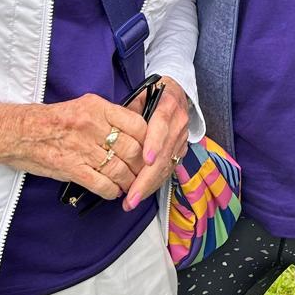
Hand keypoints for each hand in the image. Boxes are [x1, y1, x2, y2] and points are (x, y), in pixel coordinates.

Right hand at [0, 94, 148, 200]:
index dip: (150, 141)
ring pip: (119, 169)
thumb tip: (135, 130)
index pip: (138, 123)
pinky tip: (113, 192)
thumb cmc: (50, 120)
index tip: (151, 150)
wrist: (15, 132)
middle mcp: (92, 125)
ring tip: (130, 185)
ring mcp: (81, 147)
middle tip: (143, 173)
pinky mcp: (70, 168)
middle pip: (132, 149)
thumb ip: (108, 117)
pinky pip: (101, 183)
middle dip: (141, 166)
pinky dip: (111, 191)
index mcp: (97, 107)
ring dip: (129, 181)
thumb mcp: (82, 107)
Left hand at [122, 76, 191, 210]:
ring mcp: (182, 139)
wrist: (176, 93)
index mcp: (167, 106)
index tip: (146, 161)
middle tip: (131, 197)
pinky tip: (141, 193)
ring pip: (167, 166)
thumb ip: (127, 114)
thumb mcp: (138, 96)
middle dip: (147, 179)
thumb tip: (112, 134)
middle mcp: (179, 124)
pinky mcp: (182, 150)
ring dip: (149, 186)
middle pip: (165, 155)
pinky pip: (169, 170)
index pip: (161, 126)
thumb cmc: (151, 94)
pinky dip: (154, 183)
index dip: (155, 144)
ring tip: (131, 201)